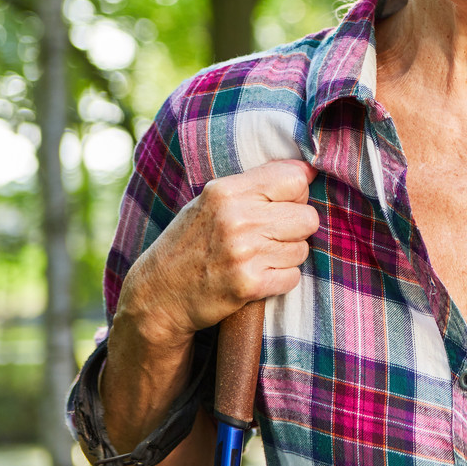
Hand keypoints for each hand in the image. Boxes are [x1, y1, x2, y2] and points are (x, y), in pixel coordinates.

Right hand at [118, 159, 319, 346]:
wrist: (158, 295)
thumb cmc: (190, 244)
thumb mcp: (212, 202)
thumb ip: (255, 185)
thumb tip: (308, 170)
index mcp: (227, 191)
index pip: (295, 178)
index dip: (297, 194)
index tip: (284, 204)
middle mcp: (236, 218)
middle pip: (308, 217)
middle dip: (295, 229)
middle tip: (269, 237)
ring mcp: (243, 252)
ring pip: (302, 249)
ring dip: (285, 257)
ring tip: (256, 258)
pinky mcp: (249, 284)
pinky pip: (292, 277)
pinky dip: (279, 281)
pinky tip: (255, 277)